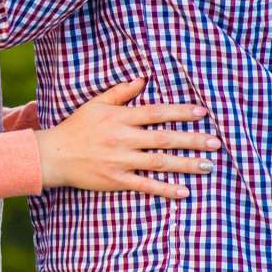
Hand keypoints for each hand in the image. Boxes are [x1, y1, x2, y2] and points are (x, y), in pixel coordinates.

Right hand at [34, 78, 221, 200]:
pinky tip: (184, 192)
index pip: (156, 112)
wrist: (54, 155)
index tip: (203, 112)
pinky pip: (145, 185)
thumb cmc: (76, 127)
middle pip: (164, 138)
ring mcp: (120, 160)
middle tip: (217, 142)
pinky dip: (165, 189)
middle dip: (192, 139)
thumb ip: (120, 92)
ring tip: (208, 165)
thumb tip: (143, 79)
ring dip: (185, 164)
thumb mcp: (95, 104)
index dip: (180, 112)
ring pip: (159, 162)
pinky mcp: (116, 180)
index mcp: (120, 117)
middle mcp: (123, 138)